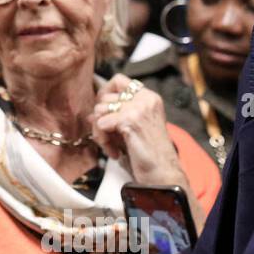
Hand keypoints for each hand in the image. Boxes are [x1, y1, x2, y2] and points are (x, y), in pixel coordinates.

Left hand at [92, 74, 205, 227]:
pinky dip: (103, 141)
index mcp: (149, 97)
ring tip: (113, 147)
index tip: (105, 113)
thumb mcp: (131, 130)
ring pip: (99, 110)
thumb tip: (91, 114)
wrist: (163, 174)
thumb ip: (114, 117)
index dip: (105, 94)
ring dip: (100, 132)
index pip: (118, 80)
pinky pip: (100, 124)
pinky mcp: (131, 120)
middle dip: (100, 119)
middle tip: (109, 139)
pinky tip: (115, 152)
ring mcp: (139, 108)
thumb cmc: (148, 155)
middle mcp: (146, 98)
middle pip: (104, 97)